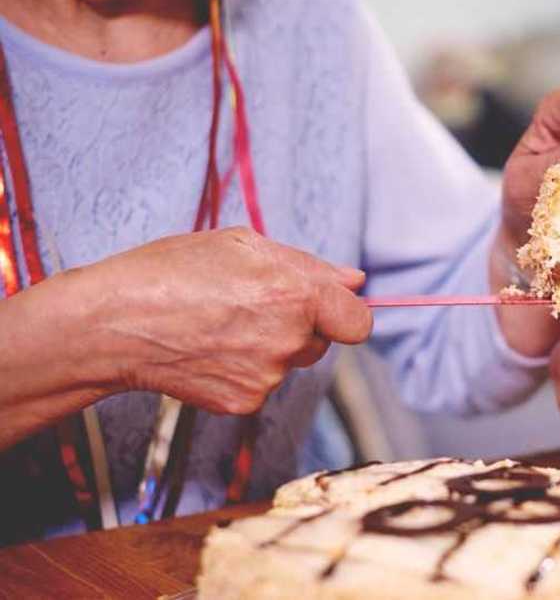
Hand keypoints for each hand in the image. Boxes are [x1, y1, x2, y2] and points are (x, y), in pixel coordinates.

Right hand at [86, 227, 371, 414]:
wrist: (111, 324)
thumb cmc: (172, 272)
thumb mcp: (241, 245)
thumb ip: (307, 265)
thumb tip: (355, 280)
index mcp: (297, 295)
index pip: (358, 322)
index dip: (345, 312)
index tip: (325, 306)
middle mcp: (289, 341)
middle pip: (322, 341)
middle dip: (300, 324)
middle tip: (250, 305)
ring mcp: (267, 377)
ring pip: (290, 362)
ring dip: (270, 346)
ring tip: (220, 323)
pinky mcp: (243, 403)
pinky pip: (261, 384)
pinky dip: (243, 369)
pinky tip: (208, 349)